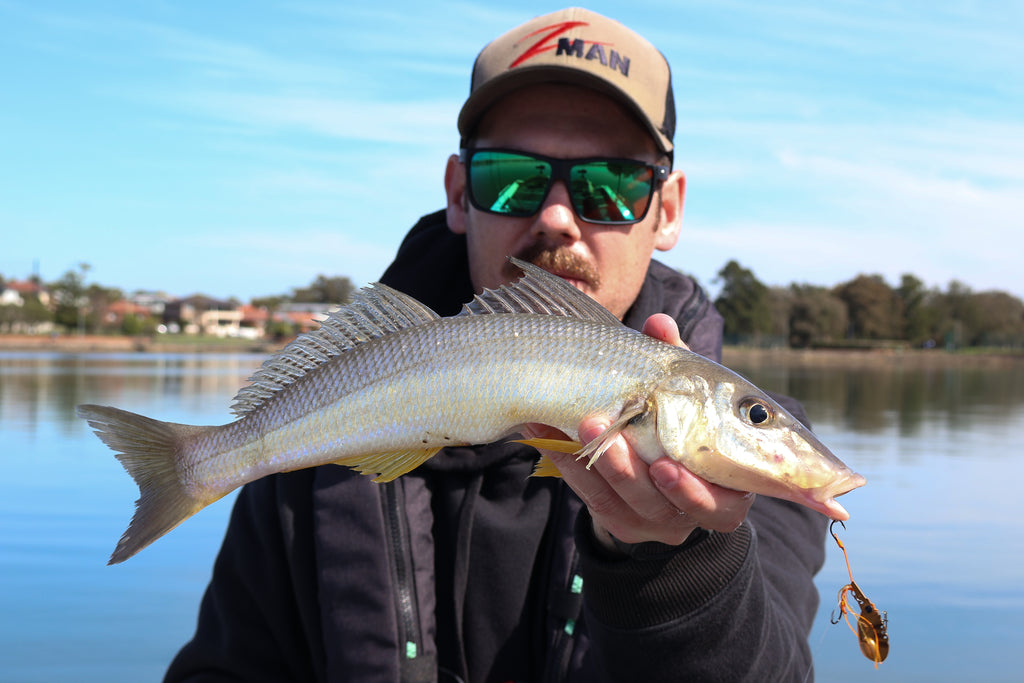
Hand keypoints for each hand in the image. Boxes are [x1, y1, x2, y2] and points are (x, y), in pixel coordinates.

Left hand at [527, 314, 755, 550]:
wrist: (658, 467)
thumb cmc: (683, 419)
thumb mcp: (685, 393)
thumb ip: (676, 362)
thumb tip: (659, 324)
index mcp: (730, 486)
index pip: (726, 502)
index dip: (699, 490)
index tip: (666, 464)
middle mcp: (698, 511)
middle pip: (667, 504)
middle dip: (631, 469)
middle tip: (604, 430)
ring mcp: (658, 522)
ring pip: (628, 502)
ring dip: (600, 462)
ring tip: (581, 424)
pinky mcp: (622, 522)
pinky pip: (594, 497)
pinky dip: (570, 462)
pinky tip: (547, 431)